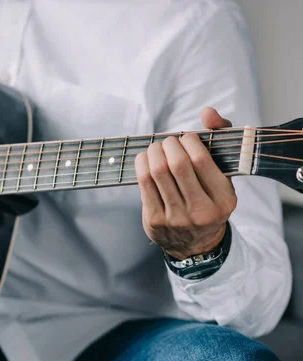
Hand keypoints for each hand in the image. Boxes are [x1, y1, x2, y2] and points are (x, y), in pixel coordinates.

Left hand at [135, 107, 236, 259]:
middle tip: (168, 141)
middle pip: (177, 165)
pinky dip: (141, 164)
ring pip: (157, 173)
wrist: (196, 243)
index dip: (189, 141)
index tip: (186, 137)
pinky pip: (143, 183)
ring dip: (153, 152)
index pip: (201, 160)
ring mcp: (177, 218)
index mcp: (224, 199)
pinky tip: (145, 159)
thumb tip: (208, 112)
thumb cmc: (209, 198)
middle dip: (169, 145)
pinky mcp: (155, 221)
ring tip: (157, 147)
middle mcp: (202, 212)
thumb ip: (220, 138)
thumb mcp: (224, 174)